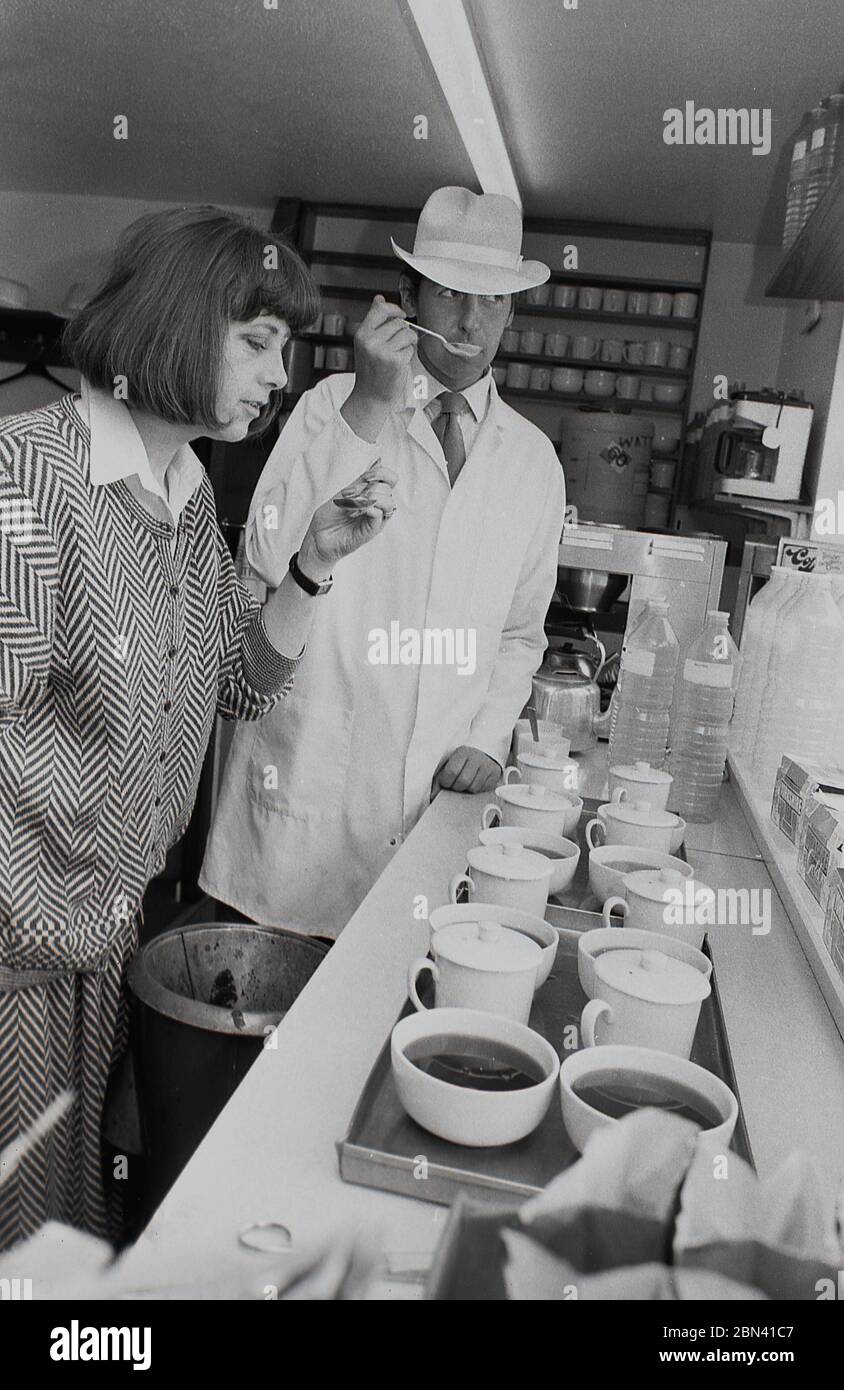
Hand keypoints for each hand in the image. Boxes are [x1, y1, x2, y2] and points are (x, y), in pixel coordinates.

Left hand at [299, 463, 397, 575]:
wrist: (318, 539)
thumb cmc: (328, 518)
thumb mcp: (341, 495)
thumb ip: (359, 484)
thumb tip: (377, 464)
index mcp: (369, 494)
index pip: (389, 479)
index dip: (382, 473)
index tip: (367, 477)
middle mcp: (375, 505)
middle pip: (388, 488)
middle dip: (370, 488)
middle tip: (352, 496)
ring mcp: (375, 518)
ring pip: (389, 502)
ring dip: (370, 499)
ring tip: (353, 507)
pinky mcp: (372, 530)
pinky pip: (380, 516)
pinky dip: (369, 509)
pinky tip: (355, 512)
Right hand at [341, 295, 415, 440]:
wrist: (371, 397)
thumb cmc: (370, 371)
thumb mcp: (366, 344)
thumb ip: (374, 322)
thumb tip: (379, 298)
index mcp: (362, 334)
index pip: (380, 309)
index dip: (394, 309)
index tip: (401, 314)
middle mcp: (371, 341)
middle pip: (398, 323)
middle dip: (403, 332)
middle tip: (397, 346)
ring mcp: (383, 351)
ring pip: (407, 334)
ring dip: (408, 343)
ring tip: (399, 354)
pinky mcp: (396, 361)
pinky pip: (411, 348)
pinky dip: (409, 355)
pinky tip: (400, 363)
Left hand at [431, 746, 501, 798]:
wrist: (483, 753)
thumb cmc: (463, 762)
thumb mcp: (449, 764)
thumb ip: (439, 779)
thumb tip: (432, 797)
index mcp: (462, 753)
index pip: (451, 771)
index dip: (446, 782)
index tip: (446, 783)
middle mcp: (476, 758)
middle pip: (463, 781)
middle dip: (456, 788)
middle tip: (456, 786)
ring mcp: (487, 766)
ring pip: (474, 788)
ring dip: (467, 791)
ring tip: (465, 784)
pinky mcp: (495, 774)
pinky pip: (483, 790)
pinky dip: (477, 791)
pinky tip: (474, 784)